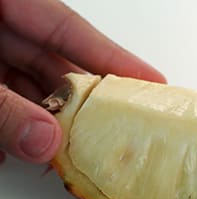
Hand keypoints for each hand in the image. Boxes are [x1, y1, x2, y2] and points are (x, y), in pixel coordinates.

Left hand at [0, 0, 165, 164]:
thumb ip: (5, 106)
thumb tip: (44, 141)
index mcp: (5, 3)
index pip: (72, 31)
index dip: (115, 59)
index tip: (153, 84)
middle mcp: (2, 30)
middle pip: (58, 69)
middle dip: (79, 109)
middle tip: (107, 137)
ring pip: (32, 93)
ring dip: (42, 127)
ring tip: (59, 156)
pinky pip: (5, 104)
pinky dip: (11, 130)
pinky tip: (11, 153)